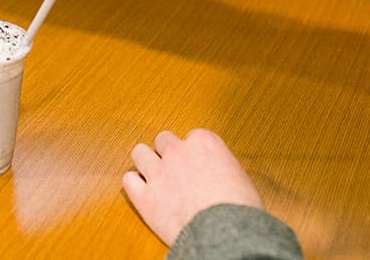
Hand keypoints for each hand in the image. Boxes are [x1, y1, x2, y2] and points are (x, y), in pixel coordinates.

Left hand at [121, 129, 263, 245]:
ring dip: (145, 161)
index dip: (192, 150)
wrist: (225, 232)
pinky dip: (134, 184)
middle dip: (167, 151)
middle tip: (172, 166)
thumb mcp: (240, 178)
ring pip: (140, 153)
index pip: (192, 136)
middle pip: (163, 139)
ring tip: (151, 172)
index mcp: (204, 143)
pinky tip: (141, 190)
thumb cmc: (239, 209)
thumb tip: (220, 177)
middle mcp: (178, 152)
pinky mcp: (144, 196)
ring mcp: (158, 172)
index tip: (195, 160)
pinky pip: (129, 181)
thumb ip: (222, 168)